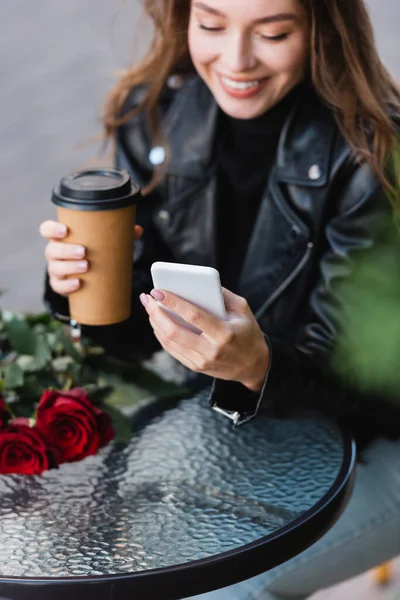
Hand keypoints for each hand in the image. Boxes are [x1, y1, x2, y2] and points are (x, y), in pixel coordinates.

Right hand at [40, 220, 143, 296]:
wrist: (86, 277)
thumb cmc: (92, 252)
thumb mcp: (102, 242)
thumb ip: (119, 234)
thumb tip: (138, 230)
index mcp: (61, 238)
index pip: (47, 230)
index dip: (52, 229)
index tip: (65, 230)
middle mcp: (54, 253)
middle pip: (52, 250)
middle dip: (66, 250)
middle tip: (83, 251)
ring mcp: (55, 270)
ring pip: (55, 268)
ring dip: (69, 267)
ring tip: (86, 266)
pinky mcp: (60, 285)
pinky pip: (59, 286)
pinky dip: (67, 286)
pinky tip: (78, 284)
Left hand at [140, 287, 269, 391]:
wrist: (254, 366)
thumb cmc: (248, 333)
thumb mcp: (243, 310)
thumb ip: (223, 294)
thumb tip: (198, 283)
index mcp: (224, 333)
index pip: (193, 316)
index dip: (173, 302)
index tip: (158, 290)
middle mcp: (211, 350)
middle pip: (174, 331)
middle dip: (156, 313)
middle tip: (147, 298)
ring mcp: (201, 361)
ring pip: (169, 341)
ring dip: (155, 323)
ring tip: (149, 307)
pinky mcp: (195, 366)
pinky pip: (172, 349)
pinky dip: (161, 334)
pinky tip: (157, 321)